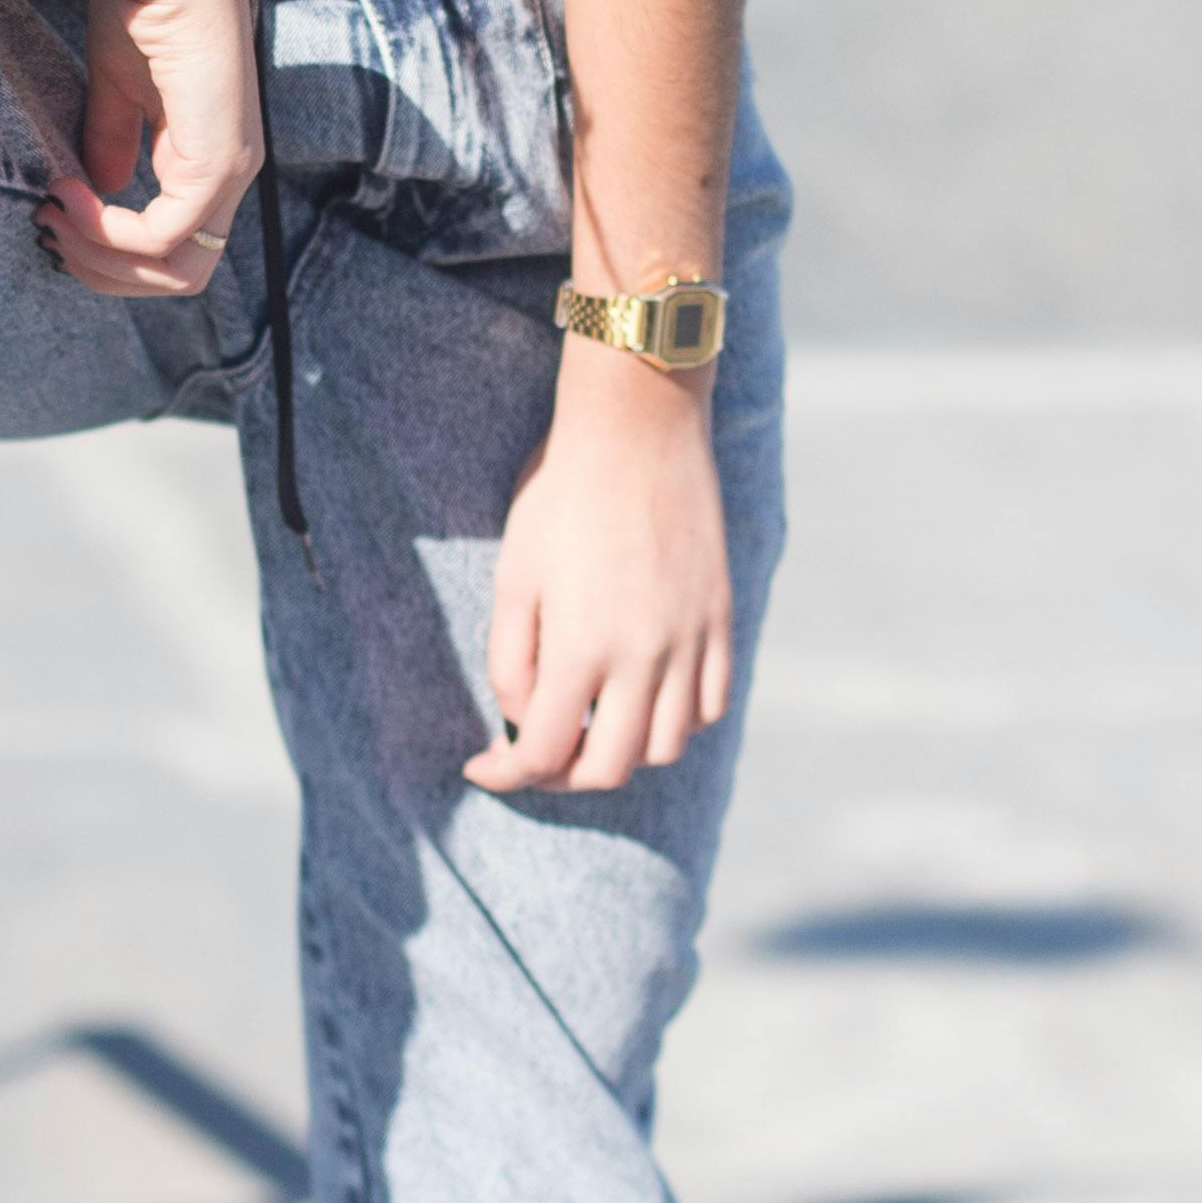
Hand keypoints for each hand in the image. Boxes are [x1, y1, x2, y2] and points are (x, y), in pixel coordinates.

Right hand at [41, 0, 262, 299]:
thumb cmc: (140, 2)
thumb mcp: (118, 83)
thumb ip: (114, 135)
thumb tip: (95, 186)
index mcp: (208, 156)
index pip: (174, 247)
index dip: (109, 251)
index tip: (54, 213)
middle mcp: (229, 172)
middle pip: (180, 277)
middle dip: (105, 274)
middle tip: (50, 234)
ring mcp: (230, 170)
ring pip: (178, 271)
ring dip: (102, 260)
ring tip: (55, 216)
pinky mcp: (218, 161)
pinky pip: (164, 235)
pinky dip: (108, 232)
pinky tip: (69, 195)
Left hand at [465, 345, 732, 792]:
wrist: (639, 427)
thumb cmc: (561, 493)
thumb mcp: (513, 575)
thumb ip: (511, 660)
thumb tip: (519, 721)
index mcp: (582, 647)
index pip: (542, 752)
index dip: (504, 775)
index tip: (480, 767)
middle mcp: (644, 656)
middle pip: (609, 768)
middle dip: (562, 775)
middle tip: (535, 754)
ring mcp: (692, 640)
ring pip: (666, 746)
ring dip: (622, 753)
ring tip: (590, 726)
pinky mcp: (721, 619)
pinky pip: (712, 703)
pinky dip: (678, 720)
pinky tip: (646, 699)